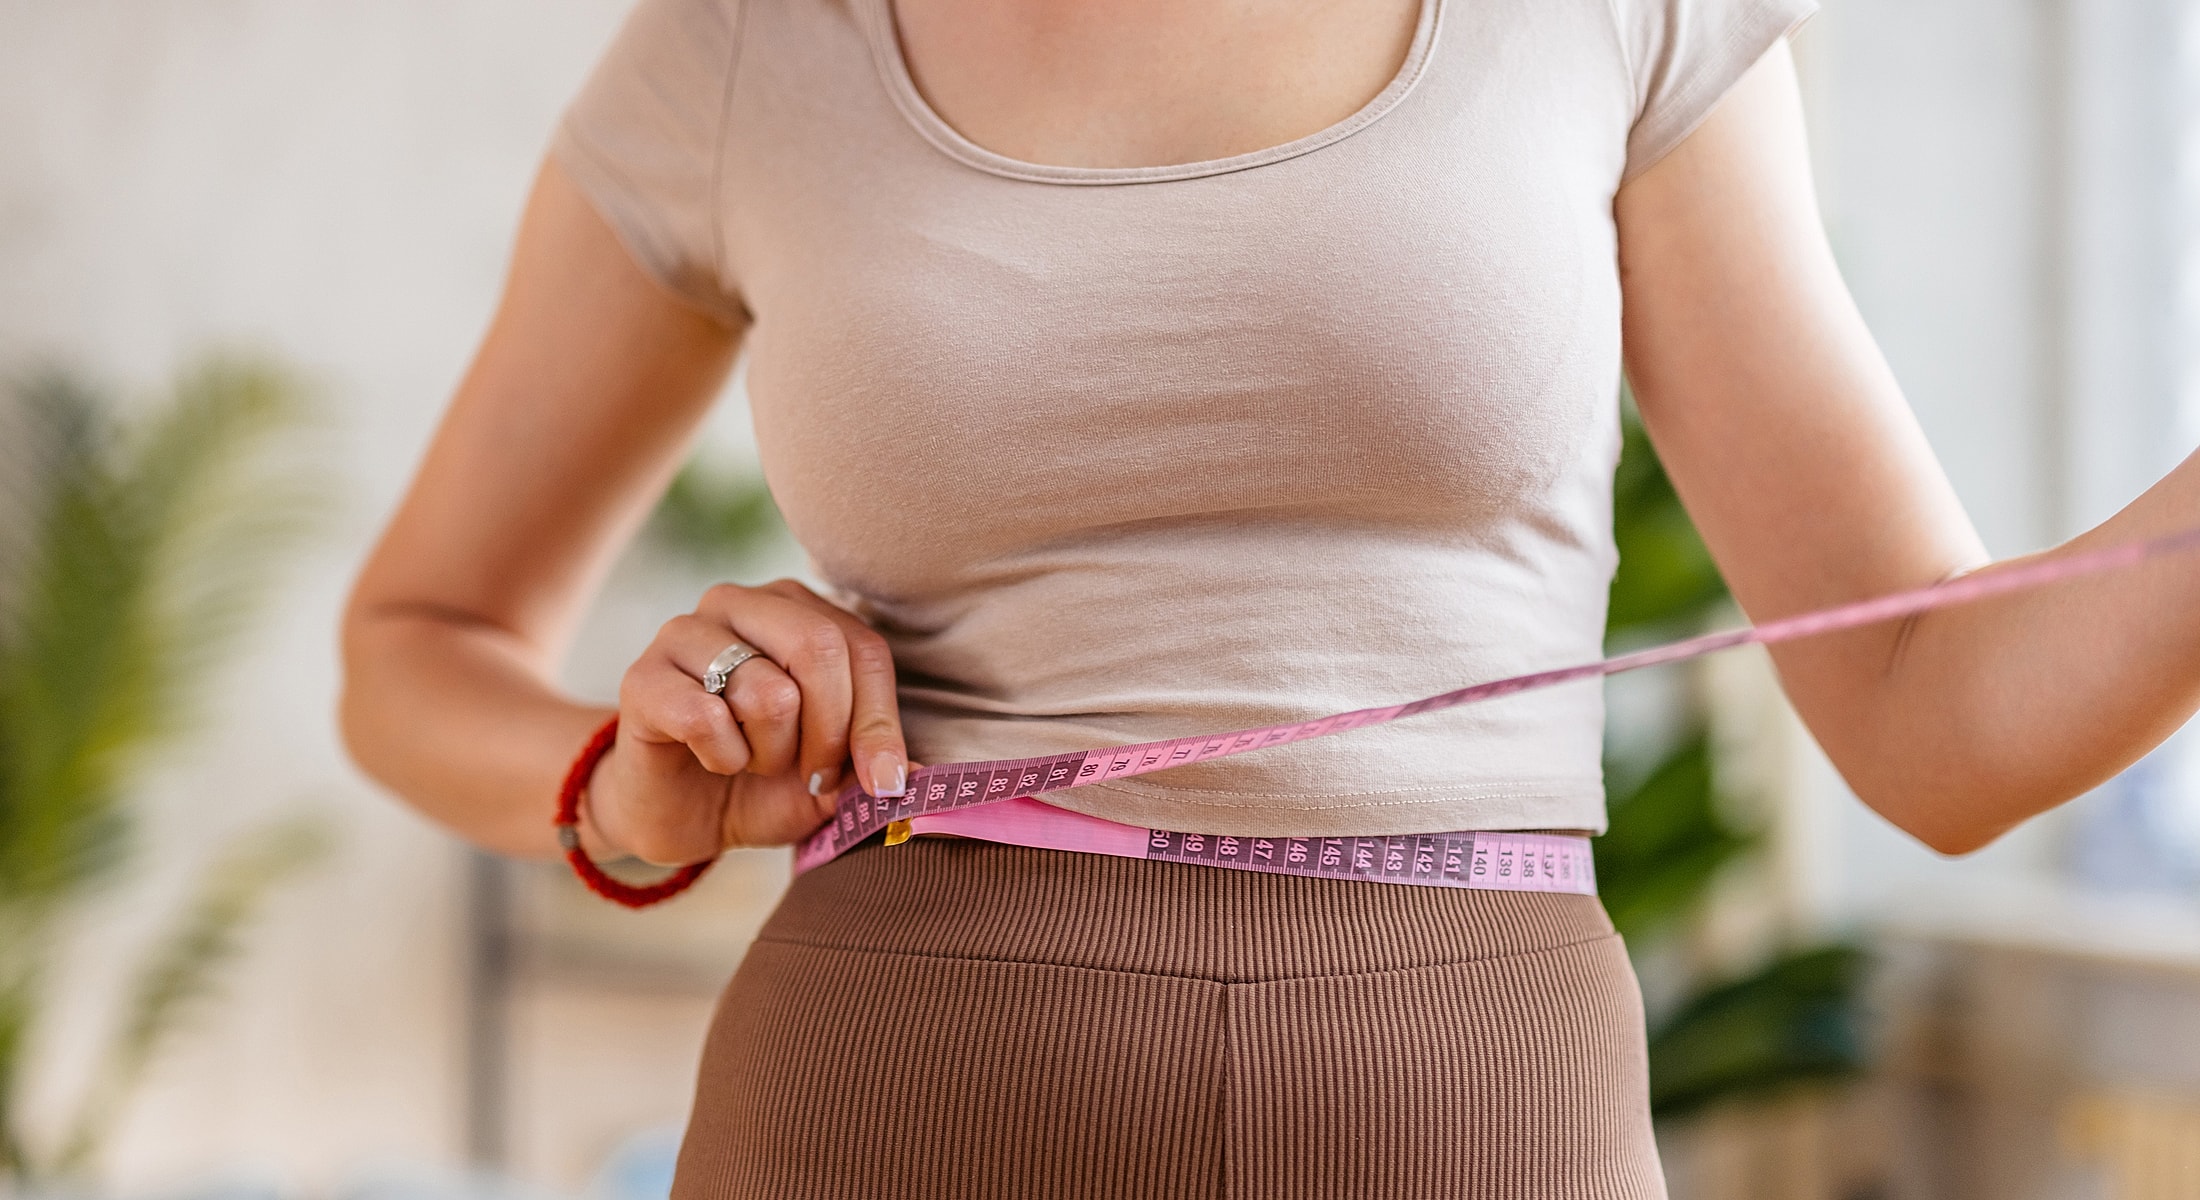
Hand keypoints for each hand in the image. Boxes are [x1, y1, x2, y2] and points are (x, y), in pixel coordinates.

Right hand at [584, 579, 907, 863]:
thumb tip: (925, 775)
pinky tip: (709, 759)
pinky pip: (707, 718)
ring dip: (770, 752)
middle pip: (820, 650)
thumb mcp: (837, 777)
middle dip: (829, 736)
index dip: (880, 723)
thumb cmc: (764, 782)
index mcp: (799, 610)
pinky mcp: (643, 676)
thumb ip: (877, 763)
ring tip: (750, 758)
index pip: (864, 649)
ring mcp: (686, 632)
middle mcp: (742, 603)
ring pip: (768, 692)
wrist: (680, 816)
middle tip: (810, 775)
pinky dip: (722, 758)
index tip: (881, 782)